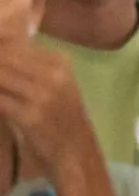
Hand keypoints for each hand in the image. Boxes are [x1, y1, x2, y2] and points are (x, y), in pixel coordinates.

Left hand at [0, 40, 98, 183]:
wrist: (74, 152)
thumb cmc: (59, 118)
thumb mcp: (52, 85)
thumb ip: (27, 66)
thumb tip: (0, 48)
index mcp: (59, 62)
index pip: (13, 43)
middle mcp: (54, 75)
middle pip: (4, 57)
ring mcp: (43, 95)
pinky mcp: (31, 116)